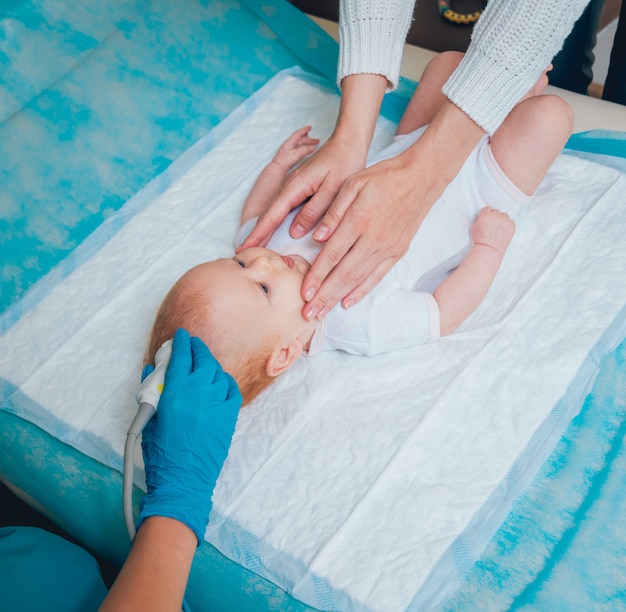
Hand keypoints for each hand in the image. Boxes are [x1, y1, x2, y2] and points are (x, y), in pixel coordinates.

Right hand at [138, 328, 241, 545]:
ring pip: (216, 372)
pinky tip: (217, 380)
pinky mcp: (229, 416)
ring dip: (208, 364)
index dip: (181, 343)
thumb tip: (151, 372)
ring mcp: (218, 404)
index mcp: (176, 393)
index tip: (181, 336)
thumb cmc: (161, 454)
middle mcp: (200, 393)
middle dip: (196, 348)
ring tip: (202, 362)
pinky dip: (223, 381)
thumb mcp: (148, 421)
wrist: (184, 480)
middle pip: (202, 359)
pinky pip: (230, 389)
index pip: (181, 357)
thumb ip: (150, 393)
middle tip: (191, 345)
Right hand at [238, 73, 387, 250]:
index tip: (245, 247)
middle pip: (269, 215)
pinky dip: (275, 221)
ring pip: (275, 212)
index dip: (259, 234)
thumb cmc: (343, 163)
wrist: (347, 142)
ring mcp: (292, 187)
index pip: (272, 215)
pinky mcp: (299, 189)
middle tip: (242, 252)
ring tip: (254, 246)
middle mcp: (289, 187)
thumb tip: (295, 232)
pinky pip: (283, 208)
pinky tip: (273, 231)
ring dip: (264, 229)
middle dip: (256, 234)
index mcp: (295, 187)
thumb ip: (315, 211)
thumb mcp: (334, 189)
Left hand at [270, 125, 319, 172]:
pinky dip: (302, 146)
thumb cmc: (284, 162)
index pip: (298, 134)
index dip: (304, 130)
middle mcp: (288, 144)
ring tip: (311, 143)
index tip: (310, 127)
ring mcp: (288, 149)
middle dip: (309, 139)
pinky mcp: (288, 154)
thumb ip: (304, 151)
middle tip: (317, 141)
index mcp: (290, 143)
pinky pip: (297, 147)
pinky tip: (304, 149)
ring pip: (299, 143)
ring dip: (306, 142)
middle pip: (300, 139)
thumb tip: (312, 147)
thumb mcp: (296, 155)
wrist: (277, 168)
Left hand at [298, 151, 431, 318]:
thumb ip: (333, 211)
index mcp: (359, 220)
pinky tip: (347, 302)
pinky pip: (377, 277)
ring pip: (358, 279)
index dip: (316, 276)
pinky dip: (361, 291)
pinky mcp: (397, 252)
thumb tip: (316, 237)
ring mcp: (387, 248)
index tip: (303, 293)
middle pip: (343, 274)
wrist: (421, 179)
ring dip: (338, 298)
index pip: (332, 255)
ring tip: (322, 313)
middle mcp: (373, 239)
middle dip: (324, 296)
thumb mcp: (353, 183)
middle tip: (308, 314)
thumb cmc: (383, 178)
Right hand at [471, 207, 515, 254]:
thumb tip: (483, 217)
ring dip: (501, 220)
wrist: (489, 249)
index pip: (487, 209)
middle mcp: (496, 216)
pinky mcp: (511, 225)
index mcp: (486, 214)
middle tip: (491, 225)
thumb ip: (480, 219)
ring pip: (504, 216)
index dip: (486, 215)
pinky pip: (510, 221)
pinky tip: (503, 231)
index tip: (486, 219)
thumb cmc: (480, 240)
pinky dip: (507, 225)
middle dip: (494, 217)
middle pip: (496, 211)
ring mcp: (505, 220)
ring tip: (497, 228)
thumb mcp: (474, 227)